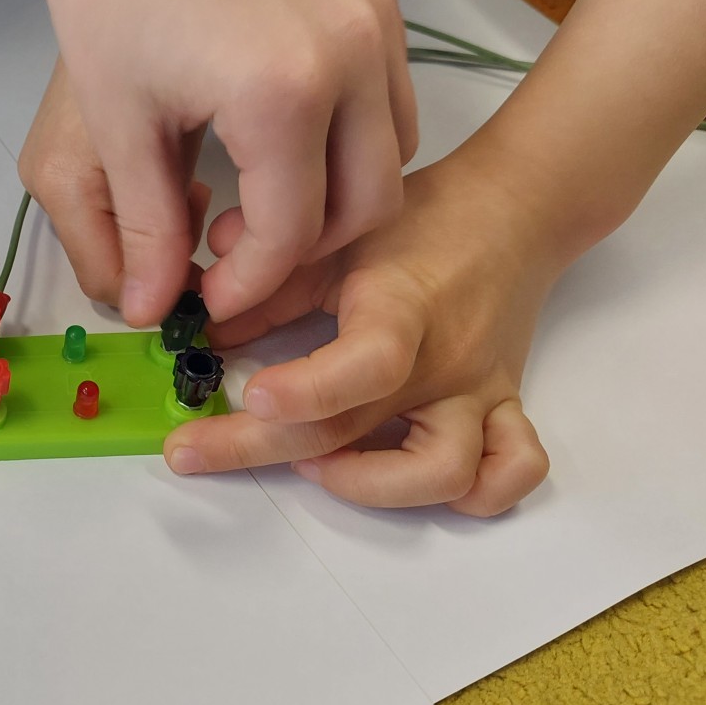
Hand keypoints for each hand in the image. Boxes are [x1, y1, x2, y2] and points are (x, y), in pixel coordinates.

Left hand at [15, 0, 416, 326]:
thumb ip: (148, 228)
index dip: (249, 282)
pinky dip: (352, 124)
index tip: (210, 295)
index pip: (292, 234)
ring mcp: (378, 10)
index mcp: (283, 94)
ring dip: (339, 190)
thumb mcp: (118, 123)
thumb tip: (157, 313)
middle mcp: (354, 53)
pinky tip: (285, 123)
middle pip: (368, 203)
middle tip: (240, 249)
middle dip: (305, 249)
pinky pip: (390, 82)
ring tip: (262, 189)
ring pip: (393, 147)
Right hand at [18, 57, 212, 303]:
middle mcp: (45, 182)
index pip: (110, 282)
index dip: (168, 287)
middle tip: (209, 207)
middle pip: (112, 262)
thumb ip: (163, 224)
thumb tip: (154, 308)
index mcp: (61, 184)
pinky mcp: (69, 152)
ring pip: (118, 235)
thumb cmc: (159, 50)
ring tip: (195, 179)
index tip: (223, 257)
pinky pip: (116, 203)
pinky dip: (154, 198)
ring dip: (164, 224)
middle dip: (166, 251)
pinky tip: (179, 163)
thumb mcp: (172, 143)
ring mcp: (51, 167)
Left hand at [164, 147, 566, 516]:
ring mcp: (477, 392)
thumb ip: (266, 285)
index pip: (369, 363)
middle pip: (359, 430)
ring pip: (448, 476)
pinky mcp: (502, 409)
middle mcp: (443, 360)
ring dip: (370, 486)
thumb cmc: (418, 220)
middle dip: (261, 449)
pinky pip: (510, 475)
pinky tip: (398, 477)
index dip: (308, 391)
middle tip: (192, 450)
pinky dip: (469, 496)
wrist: (513, 209)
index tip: (250, 396)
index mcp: (402, 307)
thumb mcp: (332, 235)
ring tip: (310, 465)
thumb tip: (202, 327)